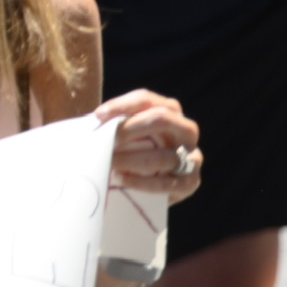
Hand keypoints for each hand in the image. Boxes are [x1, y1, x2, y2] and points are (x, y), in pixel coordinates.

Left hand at [96, 88, 201, 204]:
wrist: (146, 187)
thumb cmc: (131, 152)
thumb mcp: (124, 135)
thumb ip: (113, 125)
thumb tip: (94, 121)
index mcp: (168, 110)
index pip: (146, 99)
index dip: (122, 105)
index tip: (98, 116)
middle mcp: (185, 129)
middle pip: (162, 119)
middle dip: (130, 129)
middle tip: (106, 141)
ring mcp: (192, 156)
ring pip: (164, 155)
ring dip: (132, 160)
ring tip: (110, 164)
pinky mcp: (190, 182)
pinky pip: (168, 183)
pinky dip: (142, 182)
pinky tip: (122, 180)